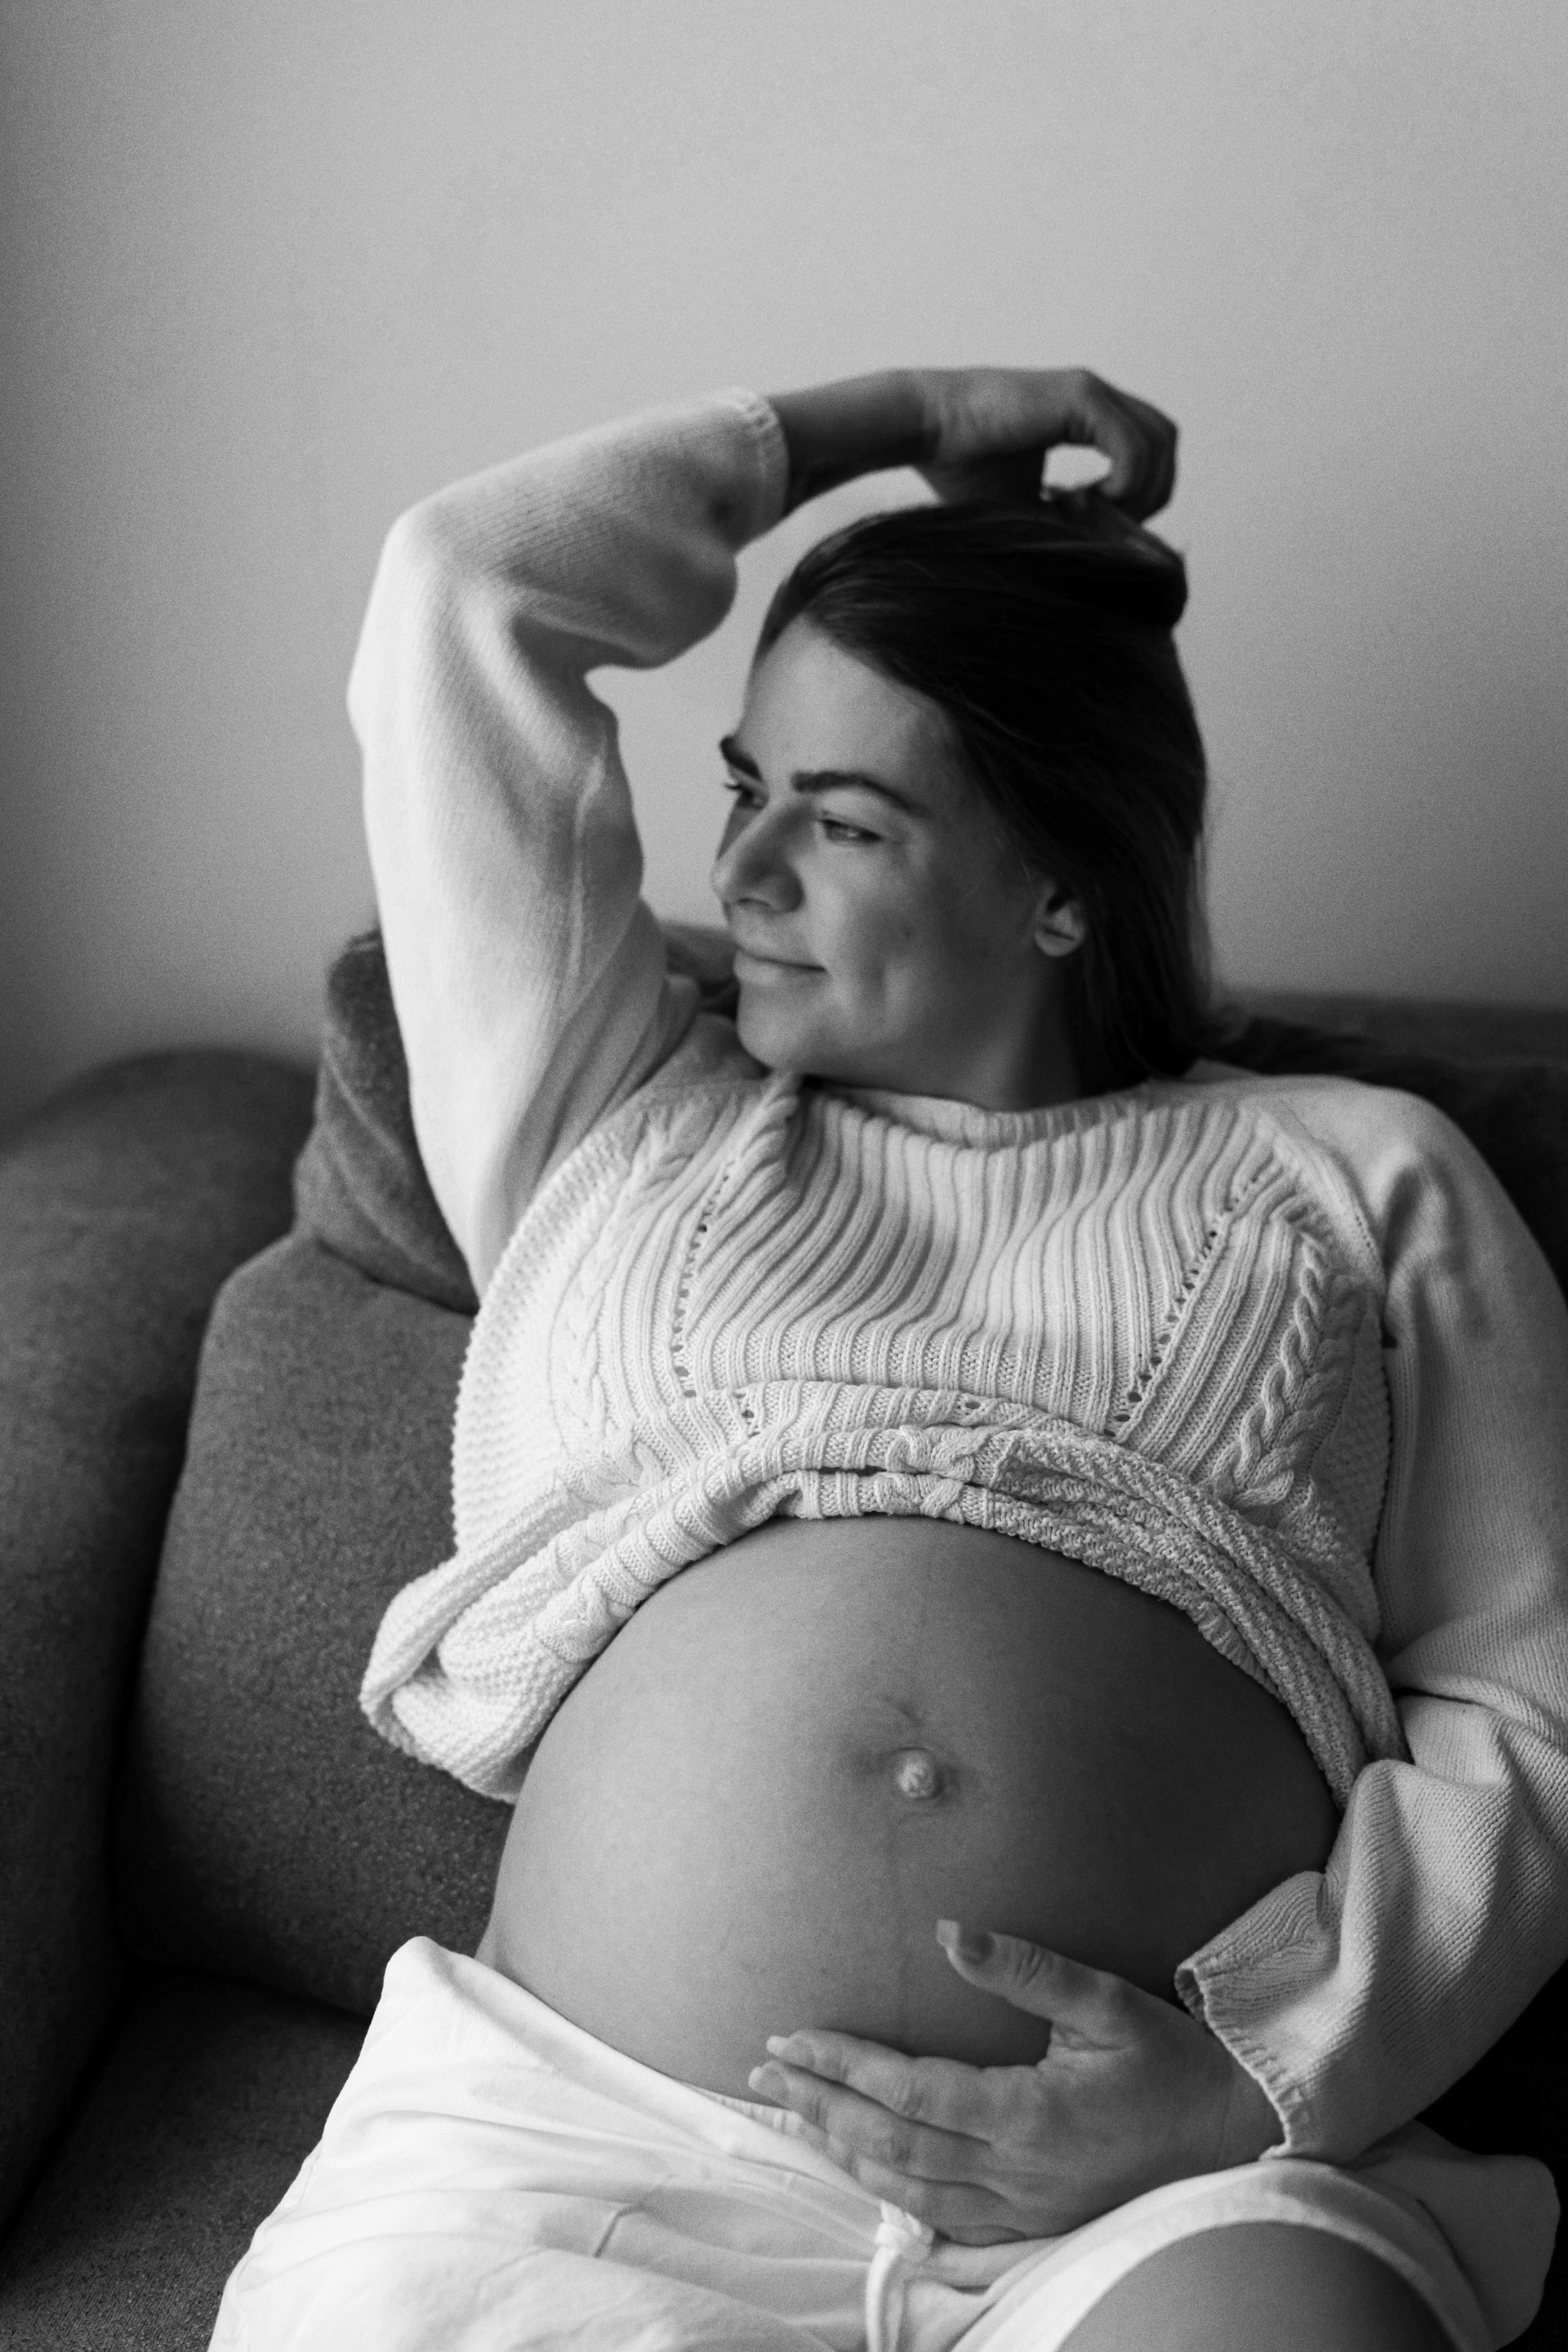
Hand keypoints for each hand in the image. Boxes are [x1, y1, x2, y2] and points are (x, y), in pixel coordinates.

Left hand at [747, 1921, 1280, 2244]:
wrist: (1234, 2134)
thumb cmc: (1171, 2062)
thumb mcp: (1105, 2002)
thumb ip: (1024, 1968)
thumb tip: (948, 1931)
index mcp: (1027, 2115)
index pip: (908, 2092)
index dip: (843, 2065)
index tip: (791, 2038)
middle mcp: (1014, 2172)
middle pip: (888, 2145)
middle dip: (819, 2105)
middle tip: (764, 2073)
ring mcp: (1021, 2208)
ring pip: (905, 2190)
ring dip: (841, 2149)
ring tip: (794, 2112)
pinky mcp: (1031, 2223)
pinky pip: (943, 2219)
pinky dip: (890, 2192)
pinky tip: (862, 2169)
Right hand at [916, 367, 1176, 516]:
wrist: (925, 429)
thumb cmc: (960, 468)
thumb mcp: (1027, 507)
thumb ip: (1069, 523)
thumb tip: (1109, 560)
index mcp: (1085, 415)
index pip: (1147, 450)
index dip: (1137, 495)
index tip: (1096, 526)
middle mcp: (1095, 397)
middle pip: (1165, 442)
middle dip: (1151, 492)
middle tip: (1106, 526)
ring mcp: (1091, 392)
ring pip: (1160, 441)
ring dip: (1138, 491)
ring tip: (1092, 517)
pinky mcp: (1080, 397)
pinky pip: (1134, 446)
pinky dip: (1124, 483)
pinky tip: (1082, 503)